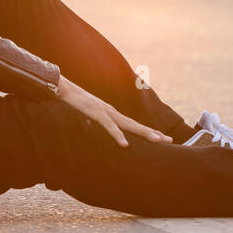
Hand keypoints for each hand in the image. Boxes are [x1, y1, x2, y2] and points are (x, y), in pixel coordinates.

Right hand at [55, 75, 172, 147]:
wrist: (62, 87)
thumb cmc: (74, 103)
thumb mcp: (87, 117)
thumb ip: (95, 124)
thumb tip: (99, 134)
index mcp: (111, 114)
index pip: (133, 125)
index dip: (147, 132)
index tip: (161, 139)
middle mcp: (112, 112)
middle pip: (136, 125)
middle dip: (153, 133)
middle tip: (170, 141)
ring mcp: (105, 111)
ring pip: (128, 124)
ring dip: (143, 133)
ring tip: (157, 141)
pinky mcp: (96, 112)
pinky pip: (108, 126)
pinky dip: (117, 135)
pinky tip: (125, 144)